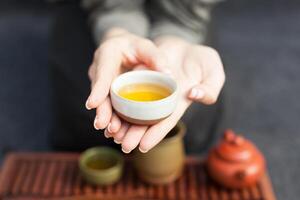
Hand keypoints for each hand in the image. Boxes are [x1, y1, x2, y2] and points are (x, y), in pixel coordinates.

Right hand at [86, 28, 167, 131]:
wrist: (120, 48)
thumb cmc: (134, 46)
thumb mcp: (145, 46)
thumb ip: (155, 57)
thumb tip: (168, 74)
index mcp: (107, 54)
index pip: (103, 72)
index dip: (98, 89)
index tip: (93, 104)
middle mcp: (99, 69)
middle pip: (100, 92)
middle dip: (101, 109)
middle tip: (102, 124)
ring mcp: (101, 82)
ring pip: (102, 102)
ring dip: (106, 117)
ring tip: (111, 131)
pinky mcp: (105, 92)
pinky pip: (108, 105)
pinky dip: (111, 117)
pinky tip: (115, 130)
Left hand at [106, 36, 224, 152]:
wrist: (185, 44)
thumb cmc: (202, 60)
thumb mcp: (213, 72)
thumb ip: (209, 87)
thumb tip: (193, 94)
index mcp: (180, 102)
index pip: (167, 120)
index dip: (156, 134)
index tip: (143, 147)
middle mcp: (163, 99)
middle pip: (148, 119)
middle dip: (136, 134)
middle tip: (123, 146)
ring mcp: (151, 89)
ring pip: (136, 108)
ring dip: (125, 121)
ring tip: (112, 134)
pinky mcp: (141, 77)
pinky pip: (129, 90)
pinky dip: (120, 101)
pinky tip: (109, 110)